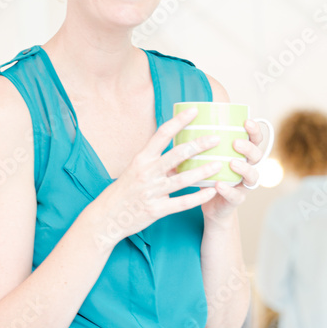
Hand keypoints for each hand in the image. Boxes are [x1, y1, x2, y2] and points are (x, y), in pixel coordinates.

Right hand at [93, 107, 220, 244]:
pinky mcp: (156, 210)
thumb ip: (157, 160)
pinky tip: (211, 191)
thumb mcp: (136, 169)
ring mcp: (151, 192)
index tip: (194, 110)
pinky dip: (198, 197)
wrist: (107, 216)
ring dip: (203, 171)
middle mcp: (147, 173)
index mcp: (142, 158)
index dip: (179, 121)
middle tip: (217, 138)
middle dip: (198, 145)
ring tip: (219, 164)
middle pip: (177, 154)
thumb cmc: (125, 190)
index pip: (162, 134)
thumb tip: (181, 149)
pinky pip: (181, 203)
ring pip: (182, 179)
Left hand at [202, 118, 264, 224]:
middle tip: (236, 143)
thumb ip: (202, 141)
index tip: (246, 121)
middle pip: (258, 155)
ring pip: (253, 175)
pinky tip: (219, 185)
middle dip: (249, 148)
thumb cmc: (208, 173)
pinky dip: (228, 190)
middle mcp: (248, 167)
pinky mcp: (236, 199)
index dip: (254, 130)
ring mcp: (244, 184)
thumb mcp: (206, 156)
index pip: (255, 139)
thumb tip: (184, 119)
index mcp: (243, 153)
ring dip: (244, 168)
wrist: (208, 203)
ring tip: (232, 163)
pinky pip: (236, 195)